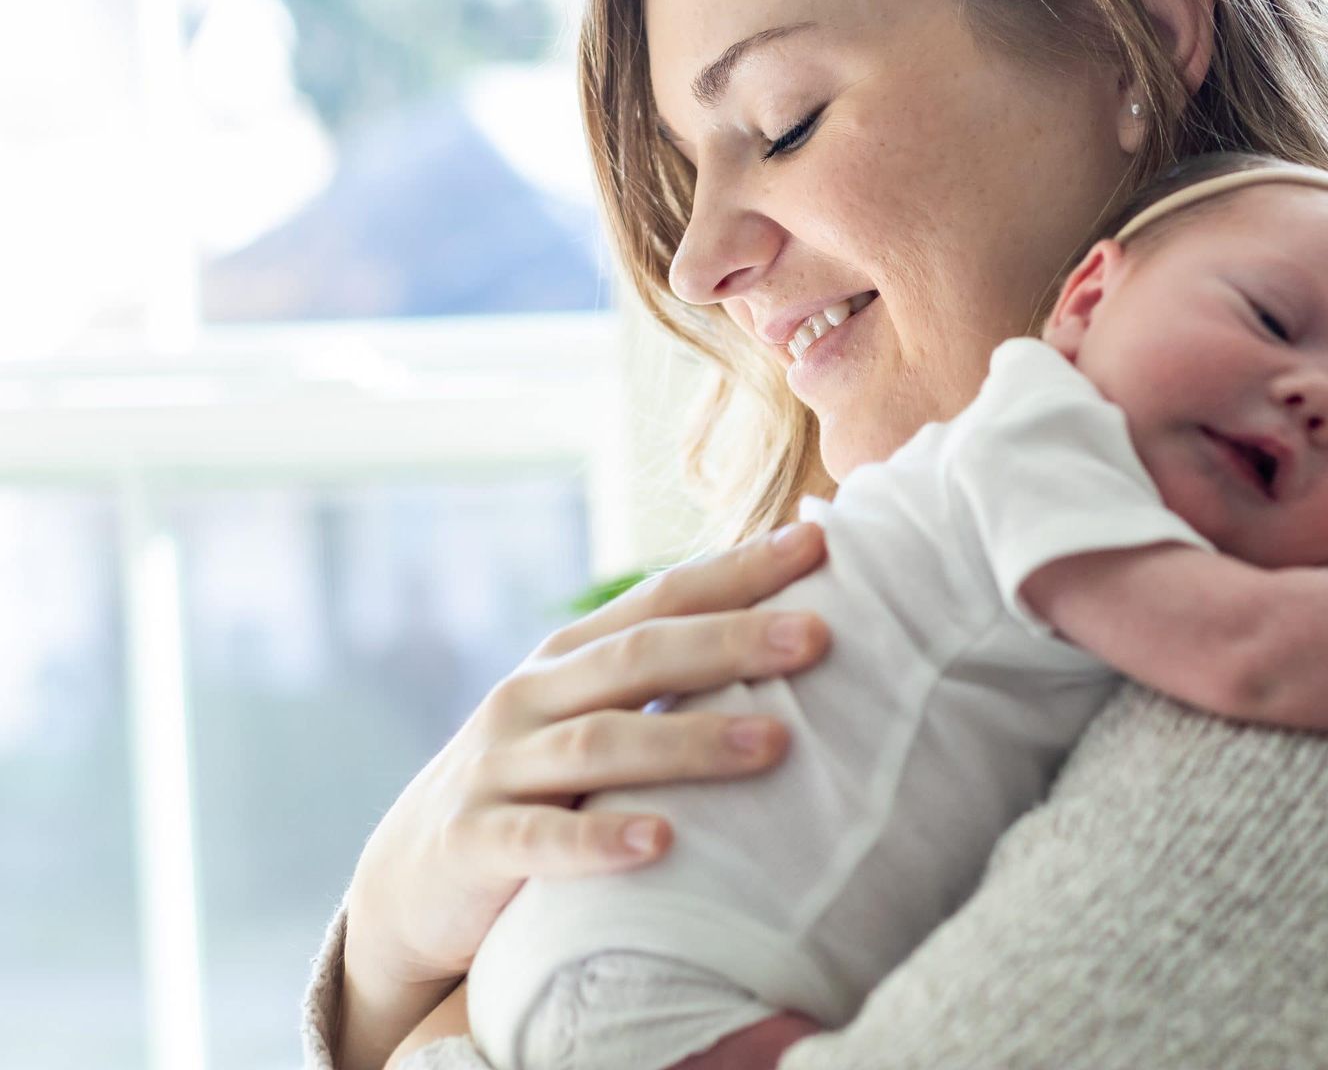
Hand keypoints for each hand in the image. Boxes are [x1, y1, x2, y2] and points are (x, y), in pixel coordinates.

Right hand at [338, 523, 830, 1068]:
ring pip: (600, 743)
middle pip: (640, 656)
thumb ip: (667, 679)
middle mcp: (532, 697)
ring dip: (690, 743)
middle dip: (732, 641)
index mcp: (572, 658)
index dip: (739, 567)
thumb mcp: (590, 718)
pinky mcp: (474, 843)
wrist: (413, 881)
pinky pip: (539, 840)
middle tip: (819, 635)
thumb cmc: (537, 787)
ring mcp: (499, 767)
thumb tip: (788, 627)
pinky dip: (600, 840)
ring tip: (775, 744)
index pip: (664, 596)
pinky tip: (661, 842)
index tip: (820, 540)